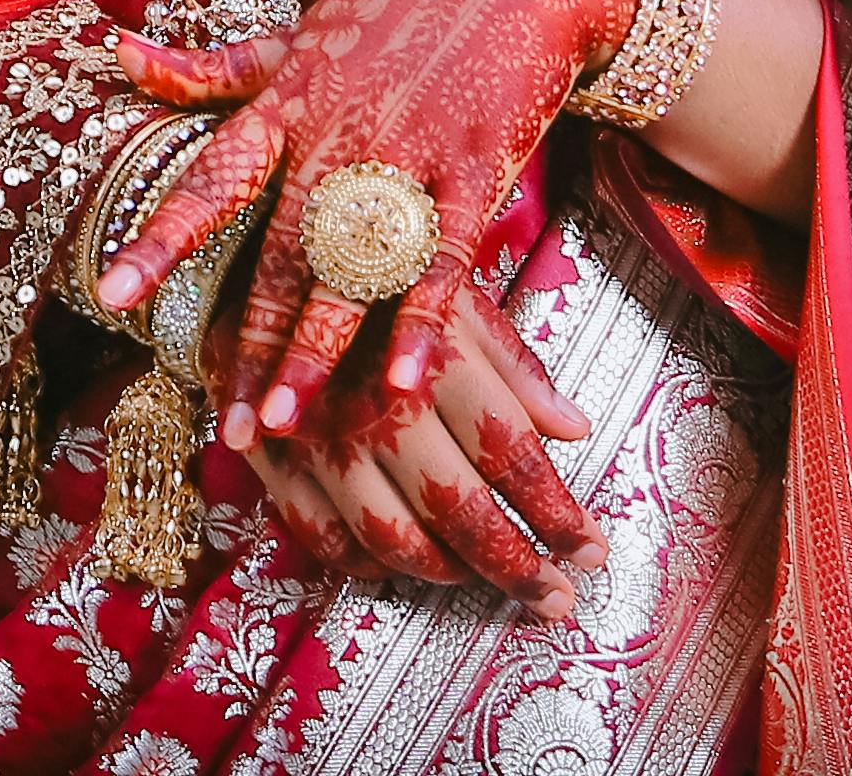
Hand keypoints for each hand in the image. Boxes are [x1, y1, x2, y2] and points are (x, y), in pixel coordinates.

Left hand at [102, 0, 641, 434]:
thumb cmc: (395, 14)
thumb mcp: (297, 35)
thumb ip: (215, 70)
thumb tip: (122, 59)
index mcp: (288, 104)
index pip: (212, 180)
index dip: (160, 238)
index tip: (112, 295)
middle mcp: (338, 134)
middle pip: (282, 253)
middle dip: (250, 341)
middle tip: (228, 421)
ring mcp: (408, 154)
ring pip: (353, 268)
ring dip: (317, 349)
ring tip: (285, 418)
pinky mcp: (474, 170)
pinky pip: (442, 261)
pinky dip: (423, 324)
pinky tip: (404, 384)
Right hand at [234, 285, 597, 603]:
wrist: (259, 254)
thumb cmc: (374, 276)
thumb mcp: (455, 297)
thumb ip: (516, 367)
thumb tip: (576, 428)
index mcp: (433, 359)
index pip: (512, 456)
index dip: (558, 513)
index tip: (592, 548)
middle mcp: (379, 406)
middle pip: (460, 511)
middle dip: (517, 566)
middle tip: (556, 597)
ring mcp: (321, 440)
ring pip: (394, 539)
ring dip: (449, 573)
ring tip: (485, 578)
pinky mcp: (275, 460)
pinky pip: (326, 539)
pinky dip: (369, 564)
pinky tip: (403, 564)